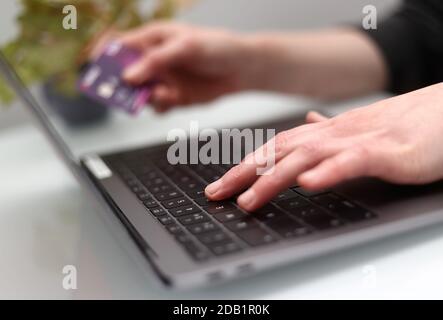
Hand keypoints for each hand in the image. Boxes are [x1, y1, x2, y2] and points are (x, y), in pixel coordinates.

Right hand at [113, 23, 263, 111]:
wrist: (241, 69)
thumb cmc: (217, 47)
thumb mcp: (186, 47)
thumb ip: (157, 61)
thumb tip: (129, 76)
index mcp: (151, 40)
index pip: (118, 46)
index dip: (103, 57)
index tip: (95, 70)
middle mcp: (153, 61)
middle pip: (123, 74)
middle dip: (120, 85)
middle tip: (123, 93)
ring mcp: (162, 80)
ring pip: (139, 94)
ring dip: (145, 98)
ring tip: (163, 94)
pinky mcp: (173, 97)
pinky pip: (157, 106)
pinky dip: (160, 107)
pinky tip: (172, 100)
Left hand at [205, 83, 442, 210]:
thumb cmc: (401, 126)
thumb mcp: (356, 131)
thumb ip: (328, 131)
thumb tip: (307, 124)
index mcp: (325, 132)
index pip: (275, 147)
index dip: (244, 165)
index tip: (221, 185)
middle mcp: (333, 134)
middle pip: (279, 152)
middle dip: (243, 173)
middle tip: (216, 194)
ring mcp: (357, 141)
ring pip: (306, 157)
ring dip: (274, 178)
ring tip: (249, 199)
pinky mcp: (385, 152)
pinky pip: (351, 161)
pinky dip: (327, 172)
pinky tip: (308, 185)